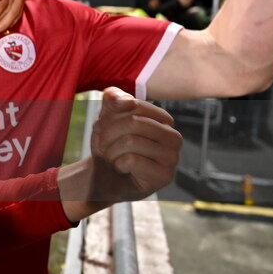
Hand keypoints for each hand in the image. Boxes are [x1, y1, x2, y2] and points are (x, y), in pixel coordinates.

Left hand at [58, 87, 181, 220]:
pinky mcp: (165, 176)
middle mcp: (173, 136)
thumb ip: (112, 101)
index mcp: (163, 119)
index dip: (110, 115)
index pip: (135, 105)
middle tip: (103, 145)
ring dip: (111, 151)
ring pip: (131, 141)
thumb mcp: (107, 120)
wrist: (104, 178)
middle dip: (109, 134)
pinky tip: (121, 169)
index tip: (99, 127)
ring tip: (112, 158)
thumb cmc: (110, 147)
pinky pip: (133, 160)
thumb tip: (115, 95)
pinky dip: (118, 164)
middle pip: (134, 122)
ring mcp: (172, 157)